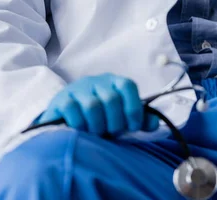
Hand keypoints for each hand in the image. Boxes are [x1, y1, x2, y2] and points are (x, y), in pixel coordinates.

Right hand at [33, 73, 159, 135]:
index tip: (133, 127)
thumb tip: (155, 123)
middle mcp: (96, 81)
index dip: (133, 108)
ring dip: (97, 126)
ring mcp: (78, 88)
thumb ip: (138, 119)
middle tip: (112, 133)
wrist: (65, 115)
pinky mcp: (62, 99)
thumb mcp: (119, 116)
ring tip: (97, 134)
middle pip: (111, 99)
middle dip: (115, 122)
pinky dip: (80, 125)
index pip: (128, 86)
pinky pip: (73, 110)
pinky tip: (81, 131)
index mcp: (113, 82)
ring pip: (92, 106)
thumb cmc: (99, 116)